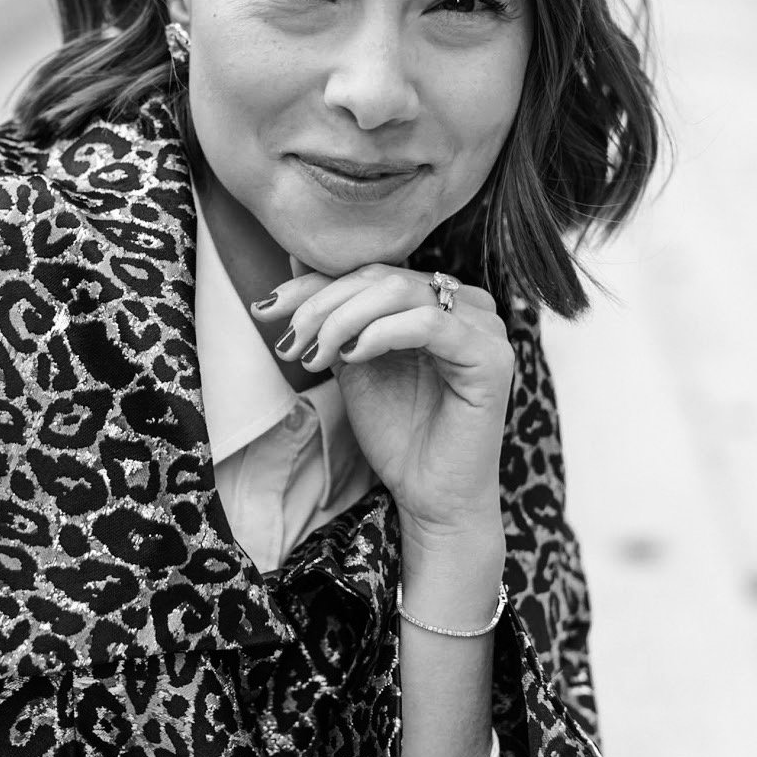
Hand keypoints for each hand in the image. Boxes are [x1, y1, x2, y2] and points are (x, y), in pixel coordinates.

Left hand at [252, 262, 513, 544]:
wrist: (429, 494)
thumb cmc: (397, 433)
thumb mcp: (351, 361)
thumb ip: (334, 315)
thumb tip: (294, 262)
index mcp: (437, 301)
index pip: (370, 272)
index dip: (314, 285)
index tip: (266, 309)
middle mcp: (467, 305)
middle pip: (382, 276)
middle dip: (323, 304)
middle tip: (290, 341)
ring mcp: (483, 327)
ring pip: (401, 291)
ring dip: (343, 319)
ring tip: (314, 355)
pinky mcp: (490, 356)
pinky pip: (428, 323)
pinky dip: (380, 333)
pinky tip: (351, 356)